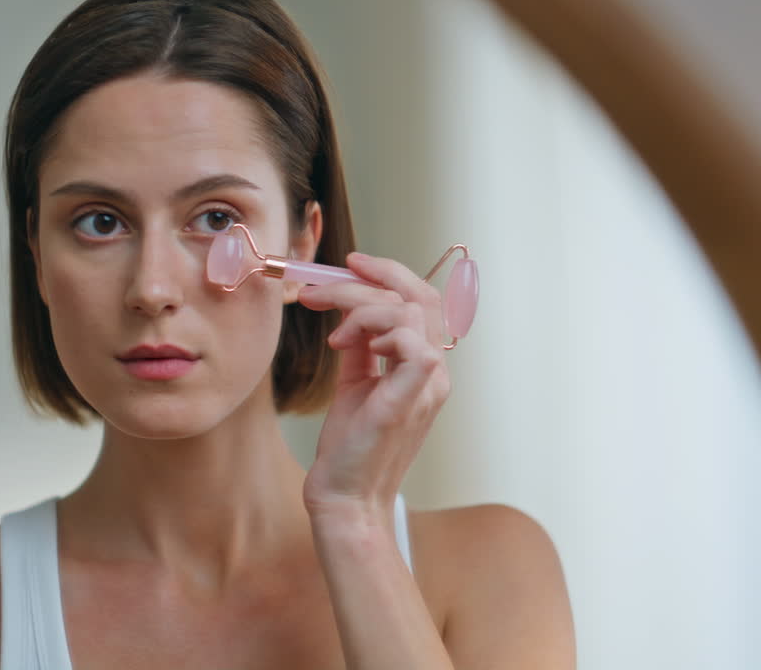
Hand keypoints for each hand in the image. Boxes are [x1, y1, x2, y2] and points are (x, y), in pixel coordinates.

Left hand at [296, 251, 451, 522]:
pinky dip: (379, 333)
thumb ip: (361, 347)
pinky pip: (413, 343)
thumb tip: (350, 310)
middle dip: (372, 277)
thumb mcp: (355, 383)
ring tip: (335, 337)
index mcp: (424, 366)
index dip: (388, 273)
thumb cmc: (349, 446)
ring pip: (409, 312)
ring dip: (362, 308)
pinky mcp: (410, 398)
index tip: (347, 264)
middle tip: (326, 280)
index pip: (421, 299)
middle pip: (421, 296)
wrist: (344, 495)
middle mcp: (434, 372)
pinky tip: (351, 349)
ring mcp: (427, 385)